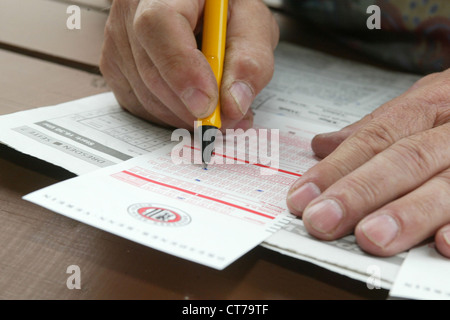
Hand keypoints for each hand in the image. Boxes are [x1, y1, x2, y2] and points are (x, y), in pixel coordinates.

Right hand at [99, 0, 278, 129]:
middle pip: (151, 72)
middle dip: (192, 107)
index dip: (182, 71)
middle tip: (229, 118)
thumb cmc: (225, 9)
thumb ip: (250, 59)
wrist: (202, 7)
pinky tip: (193, 106)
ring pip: (146, 97)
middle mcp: (130, 12)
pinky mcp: (116, 68)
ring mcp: (118, 42)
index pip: (158, 26)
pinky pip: (141, 106)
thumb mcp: (251, 23)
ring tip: (219, 110)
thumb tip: (233, 105)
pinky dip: (172, 116)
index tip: (208, 104)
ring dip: (186, 115)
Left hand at [287, 69, 449, 257]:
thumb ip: (375, 129)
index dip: (336, 168)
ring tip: (371, 237)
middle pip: (405, 159)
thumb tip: (322, 145)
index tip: (303, 197)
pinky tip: (444, 244)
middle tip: (323, 221)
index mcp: (429, 105)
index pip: (375, 137)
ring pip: (447, 186)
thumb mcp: (422, 105)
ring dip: (408, 214)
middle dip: (361, 192)